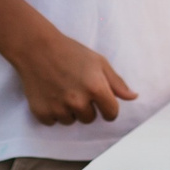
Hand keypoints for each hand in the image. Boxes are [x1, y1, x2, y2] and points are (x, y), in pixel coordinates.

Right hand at [11, 30, 141, 124]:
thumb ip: (117, 83)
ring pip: (71, 121)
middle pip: (90, 119)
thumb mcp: (99, 62)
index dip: (108, 108)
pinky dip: (52, 112)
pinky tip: (50, 94)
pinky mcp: (42, 112)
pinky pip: (53, 122)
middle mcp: (78, 101)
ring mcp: (59, 108)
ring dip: (69, 110)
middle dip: (86, 107)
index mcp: (96, 88)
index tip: (101, 101)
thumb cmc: (70, 52)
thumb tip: (133, 97)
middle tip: (76, 88)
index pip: (111, 114)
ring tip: (62, 90)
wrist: (36, 48)